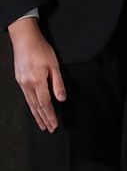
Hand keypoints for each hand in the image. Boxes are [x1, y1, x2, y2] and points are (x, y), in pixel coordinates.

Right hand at [8, 17, 64, 131]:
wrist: (24, 40)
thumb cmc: (42, 50)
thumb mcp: (54, 65)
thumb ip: (58, 83)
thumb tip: (62, 98)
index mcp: (38, 81)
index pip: (45, 103)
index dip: (50, 115)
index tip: (54, 125)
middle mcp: (28, 85)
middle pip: (37, 107)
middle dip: (44, 119)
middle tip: (49, 129)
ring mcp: (22, 84)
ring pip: (30, 104)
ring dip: (37, 115)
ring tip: (42, 125)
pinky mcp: (20, 81)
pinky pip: (26, 98)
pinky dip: (31, 107)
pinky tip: (34, 110)